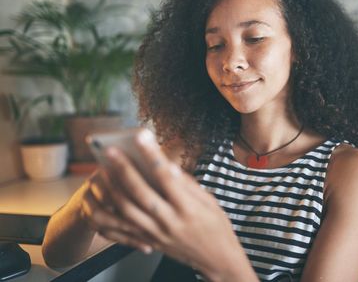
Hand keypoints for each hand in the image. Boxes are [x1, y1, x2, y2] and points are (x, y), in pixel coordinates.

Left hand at [83, 129, 248, 278]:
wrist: (217, 259)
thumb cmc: (216, 226)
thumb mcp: (209, 201)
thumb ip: (187, 183)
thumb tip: (168, 166)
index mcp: (188, 207)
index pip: (166, 176)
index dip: (152, 155)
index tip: (140, 137)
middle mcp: (170, 221)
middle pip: (140, 193)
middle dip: (123, 170)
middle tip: (110, 151)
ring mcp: (158, 234)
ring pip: (126, 212)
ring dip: (111, 190)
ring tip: (101, 172)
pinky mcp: (150, 242)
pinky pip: (123, 230)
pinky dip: (109, 215)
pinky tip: (102, 200)